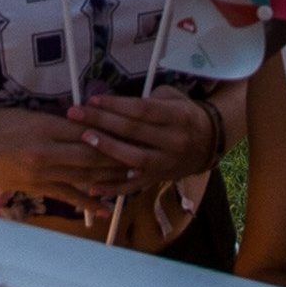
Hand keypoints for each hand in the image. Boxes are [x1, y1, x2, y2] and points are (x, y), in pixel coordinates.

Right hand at [0, 105, 131, 205]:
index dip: (115, 134)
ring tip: (135, 180)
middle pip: (94, 155)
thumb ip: (55, 124)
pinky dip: (88, 202)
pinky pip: (67, 196)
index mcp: (47, 125)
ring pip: (85, 176)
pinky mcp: (34, 187)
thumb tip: (82, 128)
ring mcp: (41, 171)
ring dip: (111, 179)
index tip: (135, 134)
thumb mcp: (26, 117)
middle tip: (145, 158)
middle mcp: (48, 150)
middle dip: (120, 158)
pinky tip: (105, 207)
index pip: (90, 130)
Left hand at [70, 90, 221, 188]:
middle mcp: (174, 141)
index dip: (116, 105)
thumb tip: (115, 103)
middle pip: (133, 131)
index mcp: (178, 117)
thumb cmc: (185, 114)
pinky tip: (92, 186)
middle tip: (75, 114)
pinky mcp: (159, 179)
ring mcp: (167, 164)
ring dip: (107, 149)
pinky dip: (113, 188)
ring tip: (84, 139)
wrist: (210, 142)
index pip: (142, 110)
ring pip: (134, 159)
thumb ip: (148, 100)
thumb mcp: (174, 98)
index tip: (93, 100)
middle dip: (101, 121)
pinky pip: (134, 186)